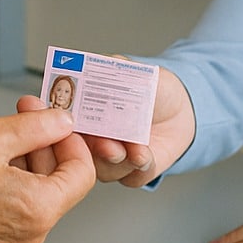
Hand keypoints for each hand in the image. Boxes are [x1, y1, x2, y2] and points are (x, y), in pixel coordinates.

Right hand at [0, 108, 94, 242]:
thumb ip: (37, 127)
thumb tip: (63, 121)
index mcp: (37, 210)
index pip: (81, 173)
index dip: (71, 140)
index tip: (55, 121)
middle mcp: (31, 232)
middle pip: (62, 181)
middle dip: (47, 143)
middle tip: (26, 112)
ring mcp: (14, 239)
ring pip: (41, 190)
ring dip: (30, 157)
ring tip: (3, 133)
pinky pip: (22, 202)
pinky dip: (16, 177)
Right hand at [19, 66, 195, 187]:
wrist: (184, 108)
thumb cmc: (153, 88)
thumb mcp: (129, 69)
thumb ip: (107, 68)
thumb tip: (89, 64)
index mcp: (82, 111)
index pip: (59, 121)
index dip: (59, 125)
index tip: (70, 123)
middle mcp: (90, 138)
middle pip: (76, 153)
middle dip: (93, 149)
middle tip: (107, 144)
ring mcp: (108, 159)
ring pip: (102, 169)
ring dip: (118, 160)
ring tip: (136, 148)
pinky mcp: (130, 172)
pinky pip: (128, 178)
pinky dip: (138, 167)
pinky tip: (145, 154)